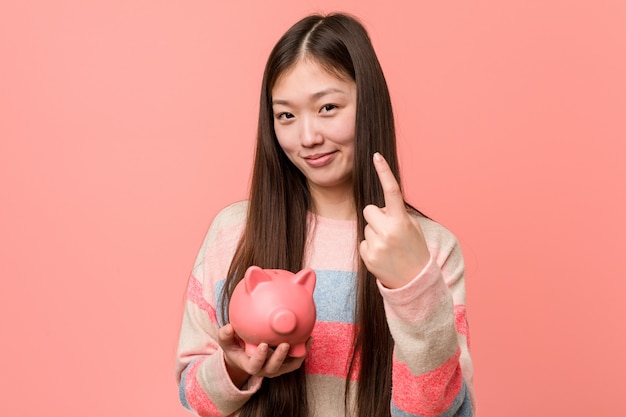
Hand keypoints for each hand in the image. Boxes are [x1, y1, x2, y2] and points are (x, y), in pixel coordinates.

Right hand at [217, 324, 308, 387]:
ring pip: (288, 366)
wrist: (244, 355)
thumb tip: (228, 327)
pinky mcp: (285, 364)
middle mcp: (264, 369)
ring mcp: (276, 368)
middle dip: (279, 357)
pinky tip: (309, 337)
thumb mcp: (226, 342)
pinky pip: (296, 360)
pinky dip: (303, 351)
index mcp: (249, 365)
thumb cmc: (235, 347)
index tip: (262, 345)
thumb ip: (225, 335)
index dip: (259, 358)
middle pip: (273, 368)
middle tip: (284, 344)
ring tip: (304, 340)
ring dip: (296, 355)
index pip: (254, 366)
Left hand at [359, 152, 430, 288]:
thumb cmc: (414, 249)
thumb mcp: (412, 228)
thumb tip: (377, 208)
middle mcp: (388, 231)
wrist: (415, 282)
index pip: (392, 191)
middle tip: (390, 231)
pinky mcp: (367, 256)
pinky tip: (383, 256)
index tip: (376, 156)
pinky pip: (362, 241)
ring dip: (375, 233)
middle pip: (370, 209)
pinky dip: (370, 247)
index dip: (384, 172)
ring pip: (366, 226)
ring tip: (389, 247)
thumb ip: (396, 214)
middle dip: (377, 216)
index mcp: (401, 221)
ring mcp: (376, 245)